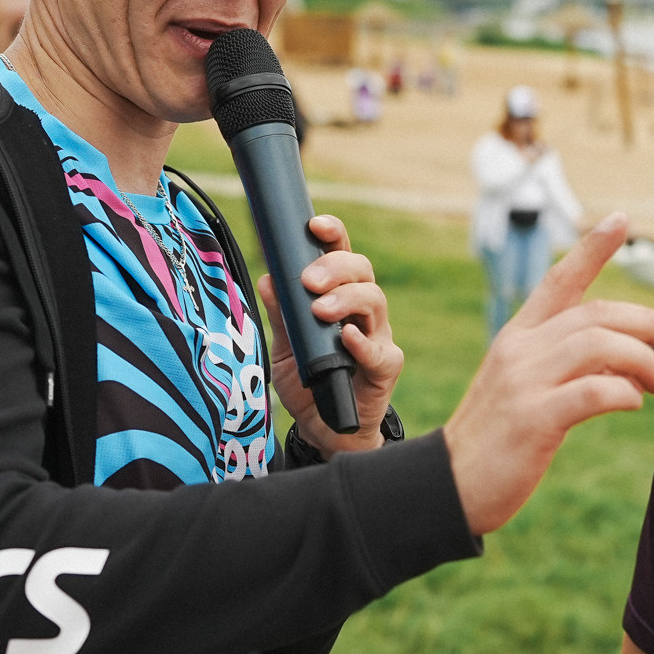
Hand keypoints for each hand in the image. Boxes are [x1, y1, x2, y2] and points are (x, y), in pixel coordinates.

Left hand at [263, 213, 402, 454]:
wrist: (325, 428)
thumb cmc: (309, 381)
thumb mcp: (284, 345)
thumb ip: (280, 314)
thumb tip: (268, 278)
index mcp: (340, 296)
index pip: (341, 255)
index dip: (333, 235)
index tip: (315, 225)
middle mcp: (363, 311)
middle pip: (362, 270)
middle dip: (335, 267)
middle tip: (308, 282)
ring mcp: (378, 337)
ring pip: (375, 301)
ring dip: (346, 299)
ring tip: (320, 311)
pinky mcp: (385, 368)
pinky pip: (380, 350)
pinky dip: (363, 342)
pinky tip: (346, 337)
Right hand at [443, 212, 653, 532]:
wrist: (446, 488)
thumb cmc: (496, 443)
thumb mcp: (528, 391)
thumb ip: (570, 367)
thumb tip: (631, 361)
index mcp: (518, 338)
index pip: (559, 281)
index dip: (592, 248)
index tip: (621, 219)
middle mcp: (520, 350)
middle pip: (597, 313)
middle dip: (651, 321)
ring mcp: (524, 382)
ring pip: (601, 345)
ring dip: (646, 361)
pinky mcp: (533, 418)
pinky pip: (594, 391)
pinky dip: (625, 392)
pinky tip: (635, 403)